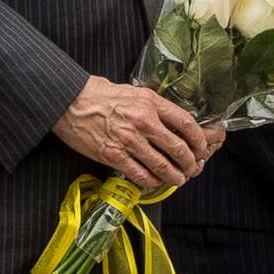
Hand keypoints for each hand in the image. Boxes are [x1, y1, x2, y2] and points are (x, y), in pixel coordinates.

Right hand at [51, 76, 210, 189]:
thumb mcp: (135, 92)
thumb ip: (156, 107)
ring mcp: (129, 141)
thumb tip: (177, 122)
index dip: (200, 139)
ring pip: (163, 166)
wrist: (69, 102)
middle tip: (194, 167)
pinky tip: (155, 181)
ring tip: (179, 179)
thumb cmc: (101, 95)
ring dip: (175, 177)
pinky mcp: (113, 156)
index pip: (186, 124)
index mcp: (151, 103)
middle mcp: (143, 122)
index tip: (204, 147)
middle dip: (191, 163)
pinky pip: (140, 175)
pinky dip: (152, 181)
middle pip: (179, 149)